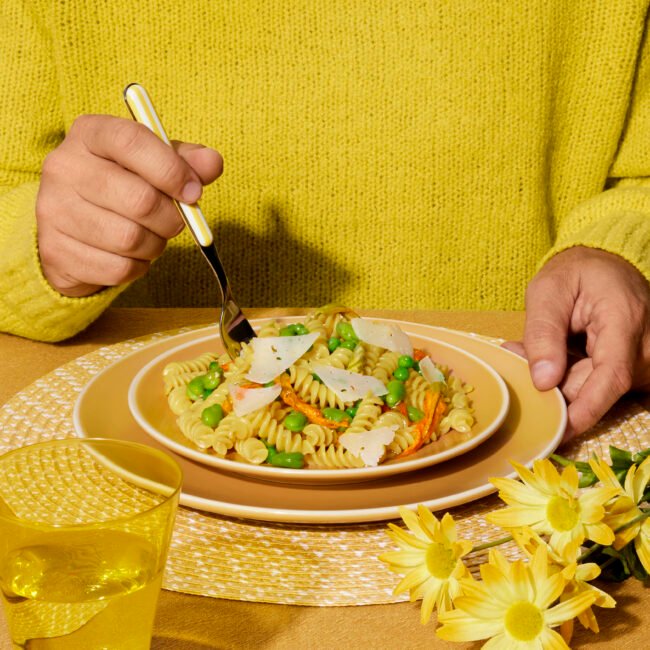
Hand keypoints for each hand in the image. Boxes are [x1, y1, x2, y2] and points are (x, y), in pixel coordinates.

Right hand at [36, 114, 222, 296]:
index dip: (172, 169)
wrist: (72, 228)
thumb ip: (185, 161)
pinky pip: (118, 268)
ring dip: (155, 245)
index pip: (132, 141)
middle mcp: (63, 166)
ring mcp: (53, 210)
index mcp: (89, 133)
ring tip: (150, 236)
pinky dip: (137, 267)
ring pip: (130, 239)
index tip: (194, 191)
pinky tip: (130, 255)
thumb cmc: (121, 187)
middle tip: (174, 221)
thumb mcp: (152, 164)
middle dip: (171, 218)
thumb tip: (212, 163)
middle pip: (139, 199)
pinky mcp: (56, 251)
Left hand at [503, 246, 649, 439]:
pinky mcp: (630, 371)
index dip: (585, 409)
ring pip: (592, 391)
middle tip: (517, 354)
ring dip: (557, 377)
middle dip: (551, 384)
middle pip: (594, 389)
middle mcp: (642, 349)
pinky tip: (552, 355)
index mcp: (625, 322)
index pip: (610, 378)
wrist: (605, 264)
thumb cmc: (575, 273)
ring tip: (533, 348)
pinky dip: (568, 375)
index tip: (558, 430)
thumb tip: (542, 381)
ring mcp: (640, 363)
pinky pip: (595, 386)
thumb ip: (543, 333)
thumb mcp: (547, 291)